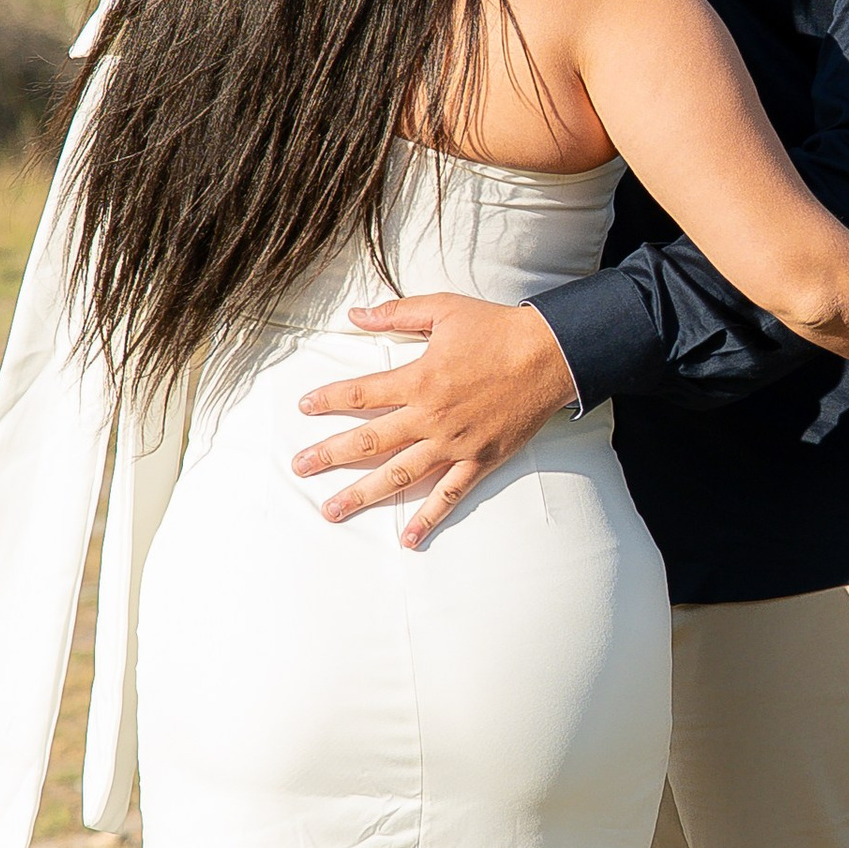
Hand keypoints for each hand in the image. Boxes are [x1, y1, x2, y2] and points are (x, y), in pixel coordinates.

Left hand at [294, 290, 577, 547]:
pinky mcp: (480, 460)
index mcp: (419, 379)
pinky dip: (428, 517)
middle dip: (329, 454)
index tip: (304, 407)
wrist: (550, 354)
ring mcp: (454, 444)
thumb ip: (397, 313)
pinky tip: (407, 538)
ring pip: (399, 475)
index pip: (361, 393)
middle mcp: (431, 416)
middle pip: (369, 440)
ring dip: (362, 494)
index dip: (329, 399)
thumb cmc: (497, 328)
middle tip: (298, 467)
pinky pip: (449, 494)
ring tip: (331, 510)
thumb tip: (356, 313)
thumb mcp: (444, 309)